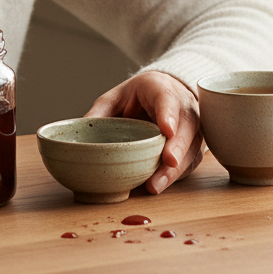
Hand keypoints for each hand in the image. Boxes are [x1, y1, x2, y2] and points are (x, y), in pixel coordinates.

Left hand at [85, 71, 202, 194]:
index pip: (168, 99)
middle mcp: (183, 106)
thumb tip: (79, 130)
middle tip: (167, 161)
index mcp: (161, 88)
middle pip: (186, 126)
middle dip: (178, 146)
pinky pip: (189, 162)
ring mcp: (192, 127)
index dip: (168, 114)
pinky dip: (176, 175)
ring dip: (175, 168)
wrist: (164, 94)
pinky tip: (160, 185)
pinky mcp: (193, 147)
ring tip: (155, 185)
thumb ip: (101, 112)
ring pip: (191, 147)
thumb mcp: (116, 97)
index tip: (167, 130)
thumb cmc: (138, 97)